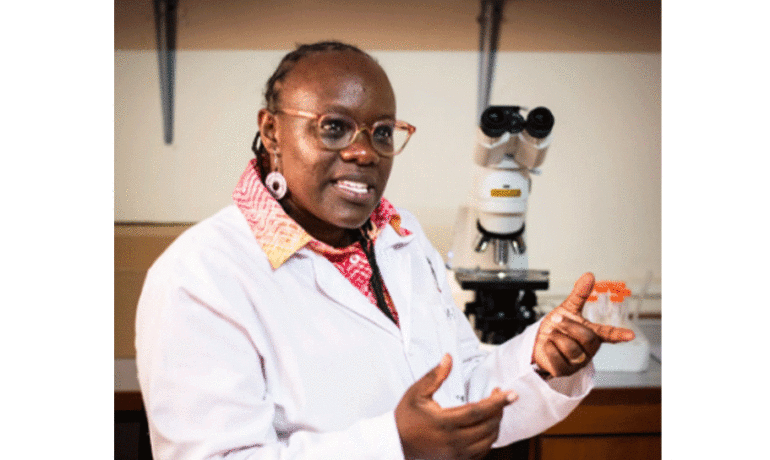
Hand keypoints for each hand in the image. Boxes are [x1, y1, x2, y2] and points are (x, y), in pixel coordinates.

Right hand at [395, 354, 516, 459]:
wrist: (395, 444)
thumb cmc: (405, 417)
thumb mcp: (416, 393)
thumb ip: (434, 376)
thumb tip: (448, 358)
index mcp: (443, 422)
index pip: (479, 411)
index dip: (498, 402)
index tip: (512, 394)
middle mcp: (452, 441)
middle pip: (488, 426)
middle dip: (500, 410)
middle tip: (501, 395)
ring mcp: (456, 454)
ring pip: (488, 441)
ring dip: (496, 424)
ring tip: (495, 410)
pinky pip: (481, 452)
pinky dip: (489, 439)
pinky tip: (487, 426)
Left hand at [532, 272, 634, 377]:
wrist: (537, 343)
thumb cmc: (557, 328)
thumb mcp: (567, 309)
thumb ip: (579, 294)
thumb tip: (589, 275)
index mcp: (592, 334)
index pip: (608, 334)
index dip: (619, 334)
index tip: (630, 335)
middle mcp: (588, 350)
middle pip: (586, 337)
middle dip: (568, 325)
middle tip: (556, 319)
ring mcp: (577, 362)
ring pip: (570, 348)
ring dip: (556, 336)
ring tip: (551, 334)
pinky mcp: (563, 371)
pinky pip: (556, 358)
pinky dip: (547, 347)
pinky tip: (547, 345)